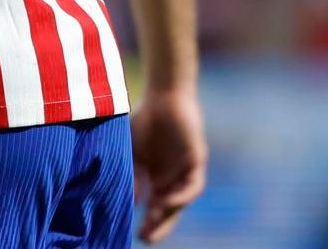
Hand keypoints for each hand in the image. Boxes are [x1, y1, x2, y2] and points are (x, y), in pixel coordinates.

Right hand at [131, 86, 206, 242]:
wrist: (163, 94)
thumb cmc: (144, 118)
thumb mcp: (132, 152)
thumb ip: (133, 175)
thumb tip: (131, 201)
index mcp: (155, 176)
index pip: (153, 205)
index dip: (146, 220)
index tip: (133, 234)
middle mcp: (171, 177)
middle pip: (167, 209)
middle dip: (158, 225)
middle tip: (145, 238)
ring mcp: (184, 170)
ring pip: (180, 201)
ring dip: (168, 215)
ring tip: (153, 225)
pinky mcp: (196, 161)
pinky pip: (192, 186)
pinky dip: (180, 196)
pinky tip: (166, 201)